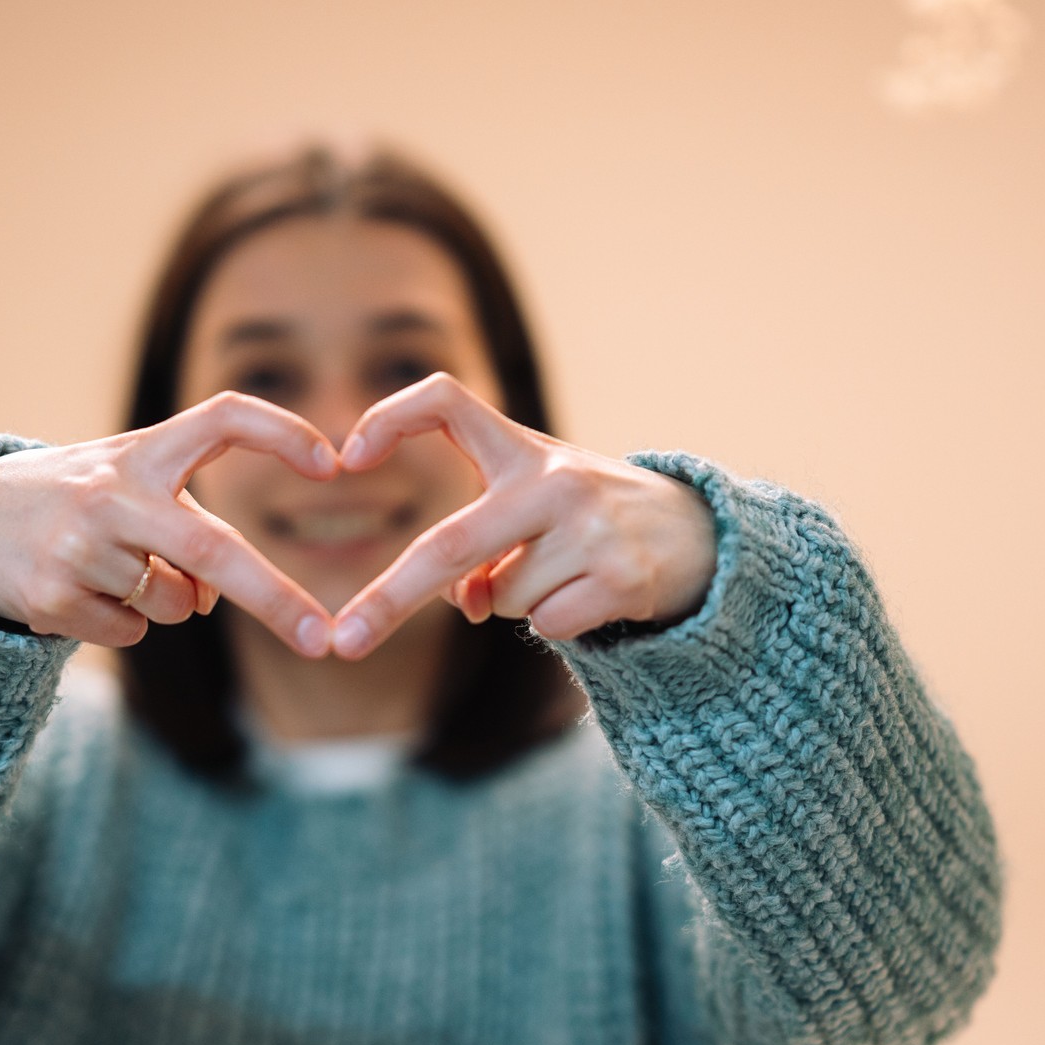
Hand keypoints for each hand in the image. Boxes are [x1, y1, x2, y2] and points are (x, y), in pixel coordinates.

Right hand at [0, 392, 339, 655]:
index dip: (282, 433)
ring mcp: (79, 545)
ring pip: (175, 604)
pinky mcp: (51, 595)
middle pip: (214, 548)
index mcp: (144, 451)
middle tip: (322, 640)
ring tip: (117, 569)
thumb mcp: (136, 489)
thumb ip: (193, 532)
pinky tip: (85, 592)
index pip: (224, 418)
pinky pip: (132, 633)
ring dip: (170, 603)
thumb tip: (215, 599)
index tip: (335, 462)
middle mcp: (113, 491)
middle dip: (276, 598)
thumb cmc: (86, 502)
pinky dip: (126, 625)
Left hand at [331, 373, 717, 659]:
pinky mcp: (623, 576)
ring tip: (563, 571)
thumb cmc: (587, 519)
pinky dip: (556, 623)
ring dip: (511, 603)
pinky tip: (592, 594)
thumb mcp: (532, 512)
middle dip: (389, 599)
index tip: (345, 459)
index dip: (389, 419)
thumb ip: (480, 549)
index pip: (445, 401)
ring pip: (499, 599)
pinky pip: (546, 624)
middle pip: (449, 544)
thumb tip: (461, 603)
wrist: (699, 535)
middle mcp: (553, 480)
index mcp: (521, 448)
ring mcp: (590, 528)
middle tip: (346, 643)